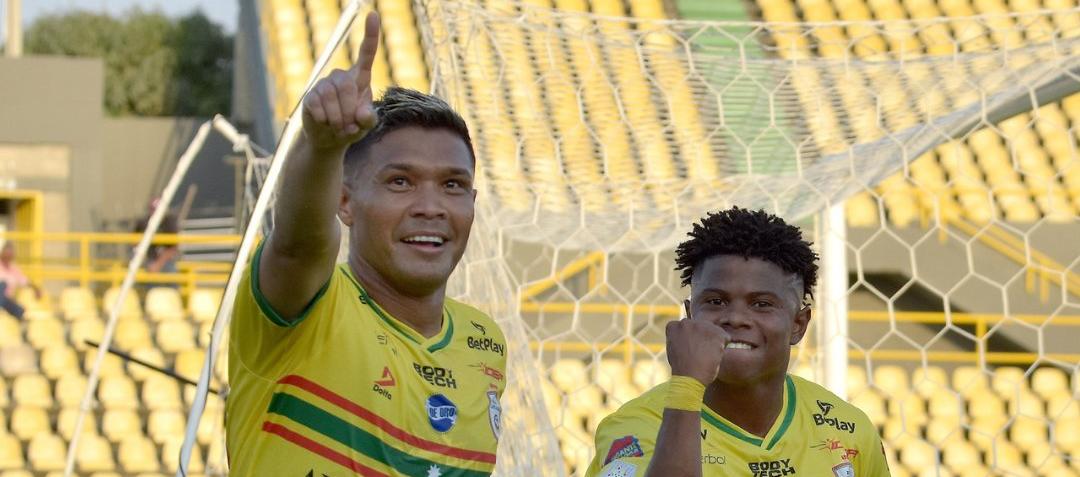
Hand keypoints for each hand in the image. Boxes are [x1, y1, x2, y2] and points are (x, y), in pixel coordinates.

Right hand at [301, 11, 380, 151]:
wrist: (330, 139)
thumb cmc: (353, 127)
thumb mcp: (367, 125)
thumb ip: (369, 119)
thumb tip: (362, 113)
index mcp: (360, 78)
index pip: (366, 53)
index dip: (370, 35)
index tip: (373, 15)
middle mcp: (341, 76)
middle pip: (347, 85)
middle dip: (350, 110)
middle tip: (350, 126)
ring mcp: (324, 84)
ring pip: (330, 96)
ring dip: (337, 118)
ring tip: (340, 128)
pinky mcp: (310, 96)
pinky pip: (317, 105)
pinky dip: (324, 119)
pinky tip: (325, 123)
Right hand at [665, 318, 729, 385]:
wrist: (689, 377)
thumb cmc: (682, 368)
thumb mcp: (674, 349)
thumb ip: (681, 338)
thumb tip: (690, 336)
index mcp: (673, 326)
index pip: (686, 327)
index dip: (690, 339)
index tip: (689, 350)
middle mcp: (686, 322)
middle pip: (701, 327)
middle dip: (703, 337)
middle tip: (700, 354)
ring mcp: (701, 326)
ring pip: (713, 331)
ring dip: (713, 341)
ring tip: (706, 356)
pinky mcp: (716, 332)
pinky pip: (725, 337)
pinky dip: (723, 347)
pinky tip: (714, 356)